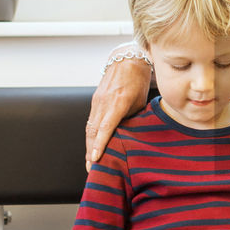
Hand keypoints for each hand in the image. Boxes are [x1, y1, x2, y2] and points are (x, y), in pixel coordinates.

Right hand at [86, 46, 151, 169]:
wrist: (126, 60)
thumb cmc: (138, 82)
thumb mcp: (140, 101)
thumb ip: (133, 119)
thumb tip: (129, 137)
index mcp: (117, 102)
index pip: (105, 127)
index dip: (100, 144)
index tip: (95, 158)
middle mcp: (104, 102)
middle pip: (93, 131)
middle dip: (91, 151)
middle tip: (91, 169)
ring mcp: (97, 101)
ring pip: (89, 128)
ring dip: (89, 146)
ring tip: (89, 163)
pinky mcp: (95, 101)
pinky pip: (91, 121)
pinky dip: (91, 136)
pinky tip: (91, 147)